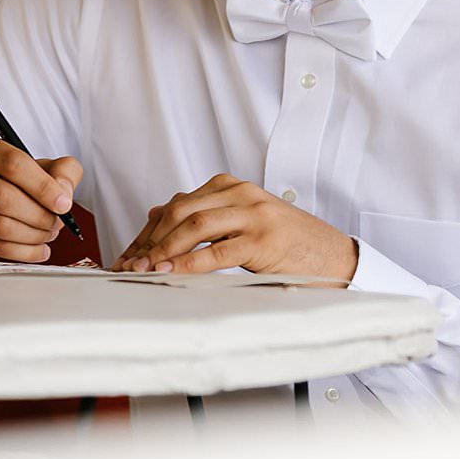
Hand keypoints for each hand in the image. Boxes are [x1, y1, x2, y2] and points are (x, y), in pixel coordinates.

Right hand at [0, 133, 81, 264]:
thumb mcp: (32, 167)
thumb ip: (60, 170)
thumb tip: (64, 191)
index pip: (13, 163)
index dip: (43, 186)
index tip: (62, 202)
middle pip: (5, 197)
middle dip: (40, 215)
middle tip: (56, 223)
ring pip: (0, 226)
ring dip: (33, 236)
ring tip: (47, 234)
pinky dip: (24, 252)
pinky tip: (37, 249)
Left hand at [112, 174, 357, 280]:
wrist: (332, 255)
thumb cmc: (285, 243)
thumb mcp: (240, 222)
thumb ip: (203, 215)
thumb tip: (155, 214)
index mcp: (230, 186)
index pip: (177, 205)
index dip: (147, 232)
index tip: (127, 254)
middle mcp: (239, 193)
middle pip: (179, 212)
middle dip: (148, 240)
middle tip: (127, 264)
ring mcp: (252, 214)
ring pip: (194, 226)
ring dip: (162, 250)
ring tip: (142, 269)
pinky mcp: (262, 239)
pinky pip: (216, 251)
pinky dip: (187, 262)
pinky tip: (169, 272)